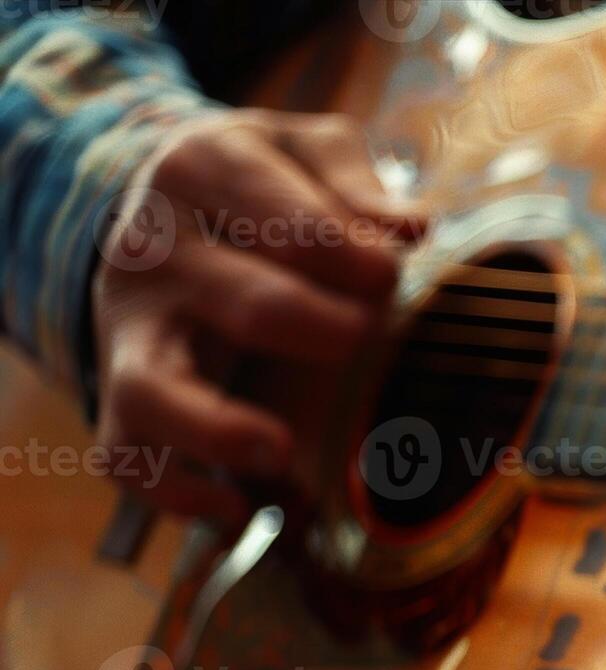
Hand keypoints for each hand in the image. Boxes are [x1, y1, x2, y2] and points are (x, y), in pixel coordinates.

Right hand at [91, 110, 424, 520]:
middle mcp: (153, 250)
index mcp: (202, 171)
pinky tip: (239, 511)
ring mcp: (130, 327)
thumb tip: (408, 230)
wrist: (161, 208)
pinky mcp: (123, 391)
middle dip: (314, 325)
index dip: (348, 252)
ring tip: (280, 450)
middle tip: (367, 334)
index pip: (279, 215)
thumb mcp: (306, 149)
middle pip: (242, 302)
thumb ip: (357, 180)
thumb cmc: (264, 185)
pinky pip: (127, 456)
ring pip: (152, 389)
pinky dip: (176, 494)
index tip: (391, 274)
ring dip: (217, 429)